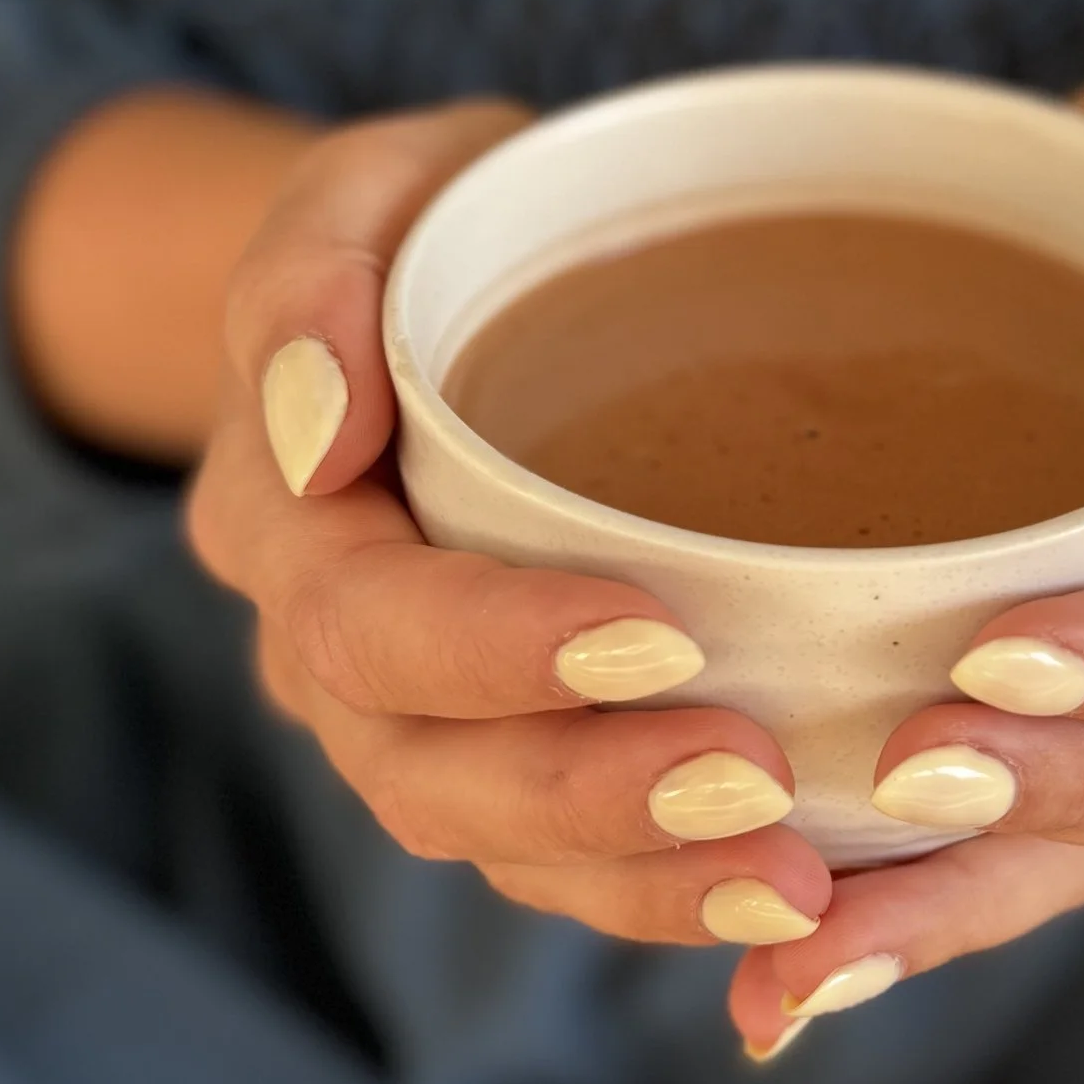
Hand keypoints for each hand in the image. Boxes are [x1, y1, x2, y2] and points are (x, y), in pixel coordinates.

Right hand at [184, 104, 836, 950]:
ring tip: (795, 874)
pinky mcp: (507, 769)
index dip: (493, 646)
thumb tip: (315, 419)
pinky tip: (802, 897)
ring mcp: (413, 729)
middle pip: (421, 770)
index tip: (654, 633)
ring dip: (644, 874)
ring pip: (496, 844)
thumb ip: (315, 269)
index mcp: (281, 516)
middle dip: (587, 790)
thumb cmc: (434, 228)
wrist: (451, 296)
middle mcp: (329, 654)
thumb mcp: (371, 186)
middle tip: (752, 778)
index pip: (361, 619)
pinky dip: (670, 894)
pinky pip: (567, 867)